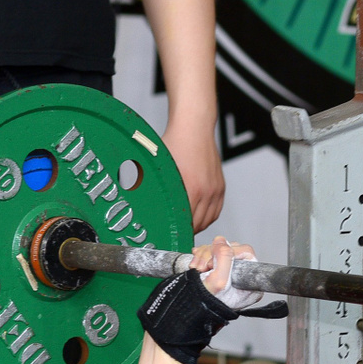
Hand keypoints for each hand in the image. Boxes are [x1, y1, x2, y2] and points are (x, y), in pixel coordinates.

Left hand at [162, 115, 225, 231]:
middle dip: (185, 230)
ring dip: (197, 225)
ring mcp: (215, 190)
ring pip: (208, 220)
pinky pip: (216, 211)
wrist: (194, 128)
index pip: (185, 222)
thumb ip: (153, 185)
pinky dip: (207, 216)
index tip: (168, 235)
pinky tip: (197, 215)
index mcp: (190, 188)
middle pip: (197, 224)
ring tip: (185, 225)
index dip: (176, 231)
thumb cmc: (174, 143)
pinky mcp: (220, 187)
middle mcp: (205, 192)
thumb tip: (142, 201)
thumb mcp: (158, 166)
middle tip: (173, 231)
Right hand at [188, 235, 260, 309]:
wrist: (190, 309)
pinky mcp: (217, 268)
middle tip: (204, 267)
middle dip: (212, 254)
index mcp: (250, 283)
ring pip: (219, 248)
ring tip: (198, 268)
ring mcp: (230, 273)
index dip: (229, 252)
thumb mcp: (219, 280)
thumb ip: (224, 257)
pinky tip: (196, 265)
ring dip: (204, 255)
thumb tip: (221, 240)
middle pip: (231, 248)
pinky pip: (211, 252)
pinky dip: (201, 256)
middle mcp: (242, 277)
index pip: (246, 253)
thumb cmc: (208, 302)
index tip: (215, 261)